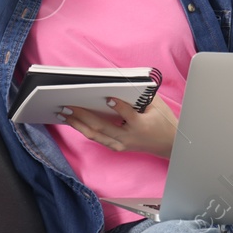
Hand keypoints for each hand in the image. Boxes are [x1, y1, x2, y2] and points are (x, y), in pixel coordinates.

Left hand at [57, 97, 177, 159]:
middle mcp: (128, 138)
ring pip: (95, 135)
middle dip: (82, 115)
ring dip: (77, 124)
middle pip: (101, 127)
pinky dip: (84, 129)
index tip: (106, 97)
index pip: (127, 114)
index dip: (117, 106)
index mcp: (141, 125)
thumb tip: (120, 84)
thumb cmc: (163, 121)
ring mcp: (121, 145)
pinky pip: (97, 138)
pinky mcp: (117, 147)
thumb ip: (141, 95)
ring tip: (64, 113)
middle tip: (67, 105)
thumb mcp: (157, 105)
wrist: (169, 145)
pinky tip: (73, 121)